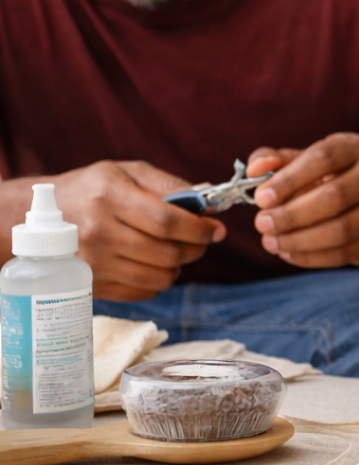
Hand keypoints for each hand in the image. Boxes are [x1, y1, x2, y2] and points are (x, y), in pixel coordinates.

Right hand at [46, 161, 225, 301]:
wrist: (35, 220)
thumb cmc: (90, 189)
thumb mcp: (126, 172)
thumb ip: (169, 184)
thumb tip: (209, 199)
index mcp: (109, 198)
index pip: (167, 221)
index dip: (200, 228)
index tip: (217, 229)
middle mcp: (98, 233)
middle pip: (167, 253)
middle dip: (196, 248)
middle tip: (201, 239)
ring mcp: (93, 264)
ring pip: (159, 277)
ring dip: (179, 266)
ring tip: (176, 250)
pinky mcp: (91, 286)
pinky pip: (142, 292)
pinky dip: (158, 280)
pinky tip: (154, 264)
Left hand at [248, 134, 358, 267]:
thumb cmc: (327, 178)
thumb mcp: (304, 162)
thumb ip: (275, 160)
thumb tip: (255, 168)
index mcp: (354, 147)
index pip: (323, 158)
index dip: (289, 179)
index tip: (261, 198)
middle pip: (334, 197)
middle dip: (291, 215)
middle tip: (262, 224)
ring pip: (341, 230)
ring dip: (299, 240)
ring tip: (271, 242)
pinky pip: (345, 253)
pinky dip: (311, 257)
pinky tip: (290, 253)